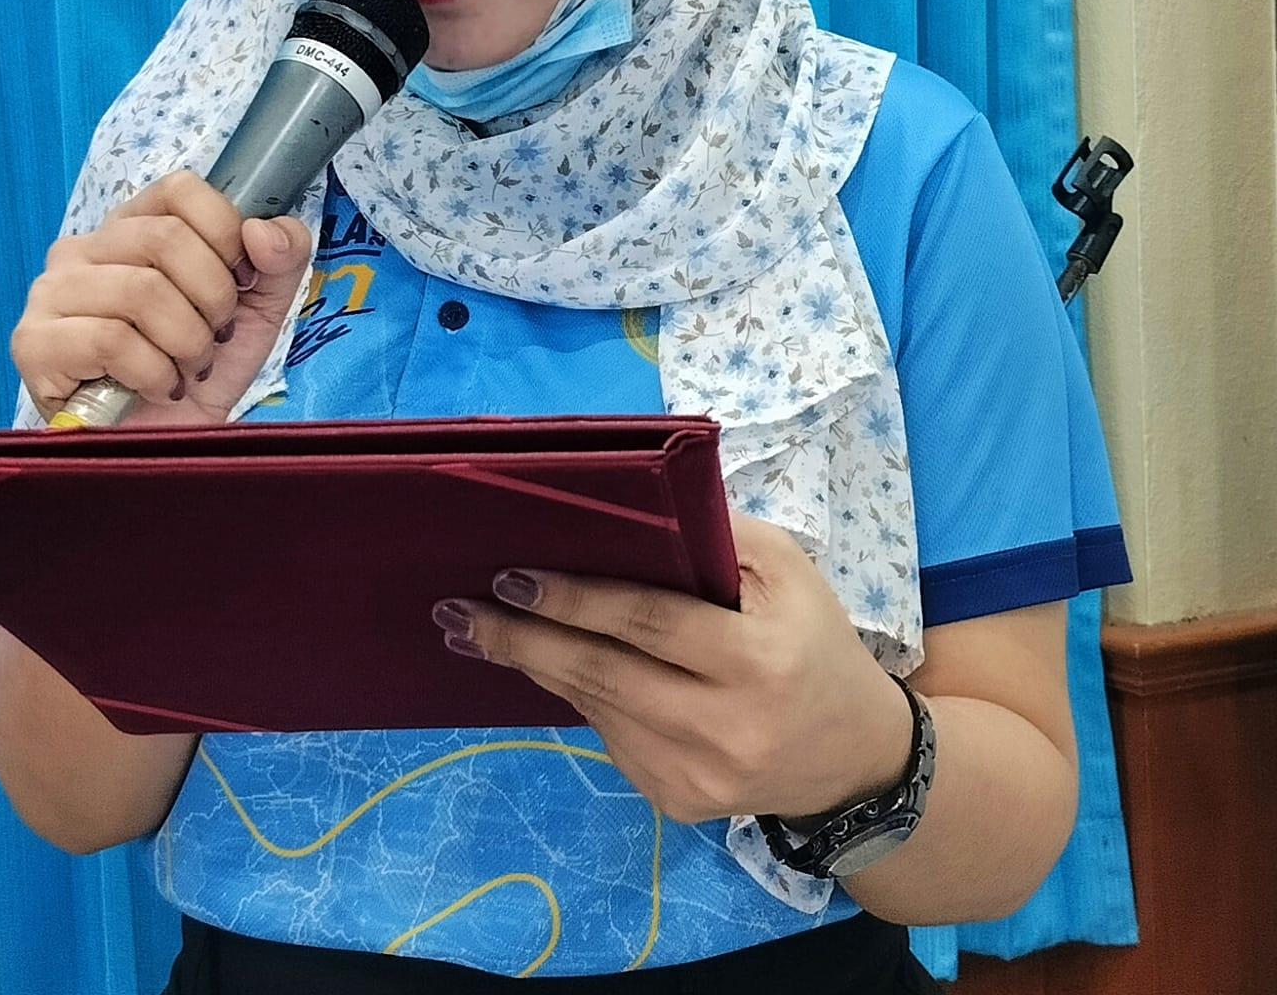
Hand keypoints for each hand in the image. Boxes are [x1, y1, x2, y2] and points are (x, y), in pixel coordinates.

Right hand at [11, 170, 313, 424]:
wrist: (164, 449)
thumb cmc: (198, 373)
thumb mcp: (259, 311)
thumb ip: (280, 259)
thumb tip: (262, 229)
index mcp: (131, 228)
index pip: (180, 189)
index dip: (225, 234)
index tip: (239, 284)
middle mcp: (82, 249)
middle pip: (165, 239)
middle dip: (212, 299)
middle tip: (214, 340)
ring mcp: (50, 293)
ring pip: (141, 291)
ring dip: (186, 343)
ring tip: (187, 370)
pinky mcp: (33, 343)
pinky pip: (110, 339)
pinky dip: (154, 372)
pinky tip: (156, 389)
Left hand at [433, 516, 915, 824]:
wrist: (855, 759)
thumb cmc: (813, 643)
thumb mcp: (787, 573)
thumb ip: (714, 537)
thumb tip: (623, 511)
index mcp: (758, 660)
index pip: (649, 623)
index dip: (576, 600)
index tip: (511, 576)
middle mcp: (727, 727)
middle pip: (603, 674)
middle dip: (521, 639)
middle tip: (458, 611)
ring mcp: (698, 776)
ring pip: (597, 707)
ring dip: (534, 667)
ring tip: (477, 632)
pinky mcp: (678, 803)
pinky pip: (610, 737)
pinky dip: (577, 696)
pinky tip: (547, 667)